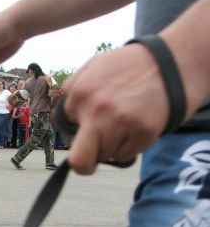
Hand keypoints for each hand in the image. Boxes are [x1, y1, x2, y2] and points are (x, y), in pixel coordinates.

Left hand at [62, 44, 168, 174]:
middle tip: (89, 160)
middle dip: (83, 164)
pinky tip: (135, 127)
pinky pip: (125, 156)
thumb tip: (57, 117)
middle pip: (79, 161)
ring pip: (105, 157)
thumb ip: (71, 90)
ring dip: (110, 146)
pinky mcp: (143, 133)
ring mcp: (121, 123)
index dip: (78, 125)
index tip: (88, 122)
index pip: (66, 127)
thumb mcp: (91, 67)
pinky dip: (128, 147)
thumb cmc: (127, 66)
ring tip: (122, 126)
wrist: (170, 61)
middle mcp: (97, 110)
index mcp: (80, 93)